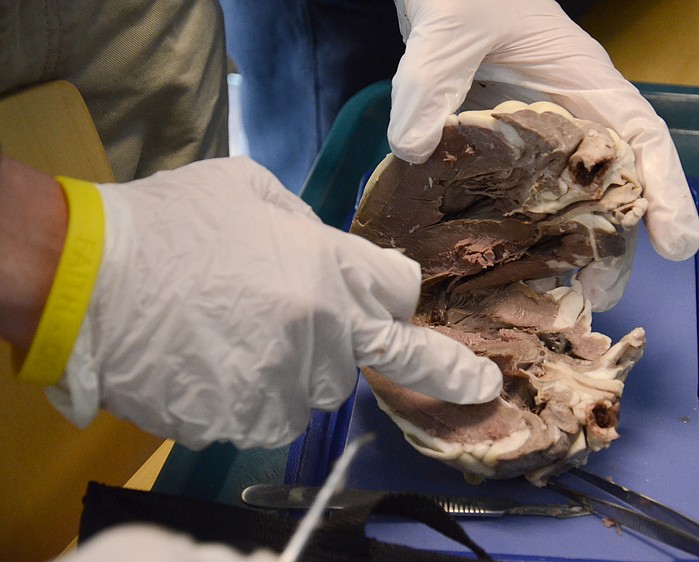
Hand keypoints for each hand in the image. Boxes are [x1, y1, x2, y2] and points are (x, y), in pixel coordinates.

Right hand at [48, 157, 501, 449]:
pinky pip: (270, 415)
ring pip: (316, 390)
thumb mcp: (251, 190)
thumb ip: (310, 226)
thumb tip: (337, 253)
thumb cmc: (169, 223)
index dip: (406, 308)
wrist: (87, 278)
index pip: (402, 299)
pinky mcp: (244, 420)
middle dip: (338, 336)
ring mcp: (283, 384)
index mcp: (331, 270)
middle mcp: (322, 334)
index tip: (460, 366)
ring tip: (233, 332)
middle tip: (282, 312)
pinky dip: (252, 396)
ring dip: (292, 368)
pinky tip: (213, 361)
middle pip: (364, 353)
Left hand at [389, 0, 698, 308]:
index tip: (677, 245)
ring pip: (569, 202)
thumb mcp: (450, 26)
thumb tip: (416, 149)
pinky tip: (508, 274)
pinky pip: (521, 201)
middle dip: (613, 244)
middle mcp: (570, 117)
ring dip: (571, 253)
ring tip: (561, 304)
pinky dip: (523, 239)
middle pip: (609, 186)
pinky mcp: (503, 153)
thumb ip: (433, 79)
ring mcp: (537, 140)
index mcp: (581, 82)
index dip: (667, 190)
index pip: (640, 137)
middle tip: (600, 298)